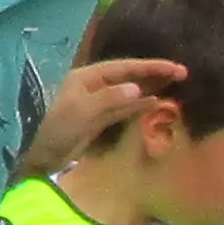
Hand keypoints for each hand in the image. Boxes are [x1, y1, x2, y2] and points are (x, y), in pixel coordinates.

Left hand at [12, 52, 177, 182]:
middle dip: (153, 74)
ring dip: (150, 88)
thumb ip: (110, 99)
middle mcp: (92, 86)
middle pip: (128, 76)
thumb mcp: (82, 112)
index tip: (175, 68)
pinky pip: (123, 108)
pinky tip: (156, 103)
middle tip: (182, 74)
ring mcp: (96, 103)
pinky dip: (139, 105)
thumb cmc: (57, 130)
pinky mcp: (98, 119)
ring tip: (175, 86)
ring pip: (128, 91)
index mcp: (86, 77)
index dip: (150, 67)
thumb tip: (138, 88)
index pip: (124, 67)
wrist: (41, 157)